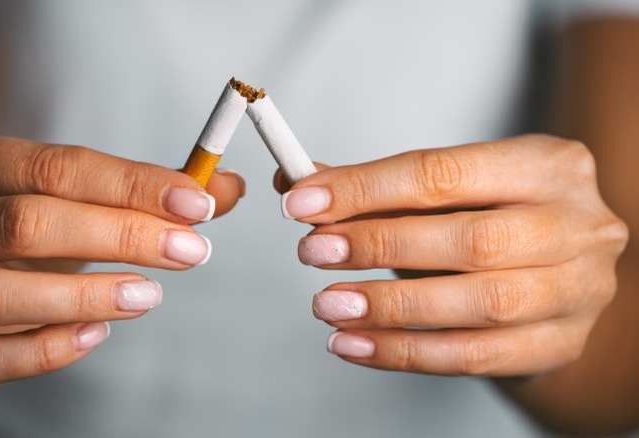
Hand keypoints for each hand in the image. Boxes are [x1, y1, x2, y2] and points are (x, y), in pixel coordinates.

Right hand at [0, 132, 242, 384]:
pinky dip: (46, 348)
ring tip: (150, 296)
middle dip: (119, 235)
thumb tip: (225, 187)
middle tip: (189, 251)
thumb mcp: (59, 196)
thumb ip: (139, 190)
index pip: (49, 164)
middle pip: (22, 222)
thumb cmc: (8, 231)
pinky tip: (98, 333)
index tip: (196, 202)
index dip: (130, 183)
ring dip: (85, 295)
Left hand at [277, 134, 626, 376]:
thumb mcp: (446, 192)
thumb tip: (297, 183)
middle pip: (469, 240)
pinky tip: (355, 344)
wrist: (555, 280)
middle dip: (378, 244)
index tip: (302, 202)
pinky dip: (404, 352)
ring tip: (328, 305)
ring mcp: (577, 290)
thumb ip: (373, 187)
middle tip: (313, 251)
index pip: (442, 173)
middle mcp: (576, 224)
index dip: (366, 189)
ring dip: (389, 307)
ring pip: (478, 304)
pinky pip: (474, 356)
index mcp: (547, 164)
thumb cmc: (492, 222)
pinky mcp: (560, 344)